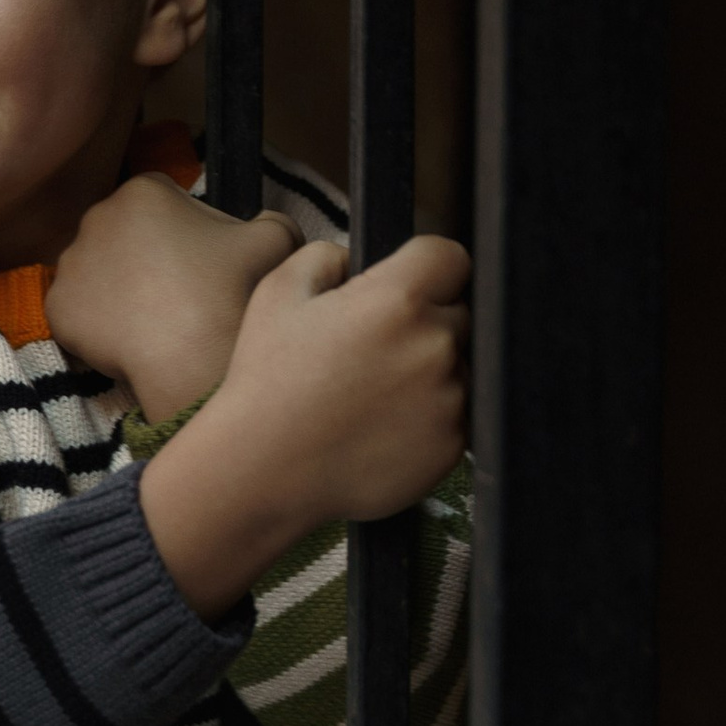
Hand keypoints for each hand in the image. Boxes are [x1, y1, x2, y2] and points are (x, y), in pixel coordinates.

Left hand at [46, 173, 298, 415]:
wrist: (190, 355)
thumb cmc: (230, 289)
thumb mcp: (275, 240)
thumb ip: (273, 220)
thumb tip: (268, 222)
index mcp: (143, 191)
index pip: (163, 198)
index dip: (186, 226)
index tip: (201, 257)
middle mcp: (97, 217)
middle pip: (126, 231)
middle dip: (147, 253)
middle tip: (179, 290)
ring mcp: (72, 264)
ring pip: (99, 270)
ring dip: (120, 286)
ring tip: (154, 317)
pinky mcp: (57, 307)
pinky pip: (79, 310)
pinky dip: (99, 323)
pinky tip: (129, 338)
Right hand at [138, 233, 470, 620]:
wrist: (265, 470)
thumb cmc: (267, 381)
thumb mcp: (278, 292)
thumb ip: (327, 255)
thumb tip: (356, 259)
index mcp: (397, 300)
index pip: (451, 258)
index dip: (429, 267)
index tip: (409, 285)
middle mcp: (434, 345)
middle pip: (459, 313)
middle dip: (427, 321)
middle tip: (375, 348)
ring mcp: (449, 398)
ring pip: (460, 366)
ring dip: (431, 371)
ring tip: (374, 394)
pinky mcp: (453, 444)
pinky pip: (457, 414)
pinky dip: (430, 415)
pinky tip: (382, 424)